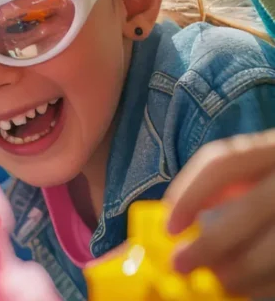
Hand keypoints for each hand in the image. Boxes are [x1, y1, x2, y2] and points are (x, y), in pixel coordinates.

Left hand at [163, 129, 274, 297]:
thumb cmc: (271, 185)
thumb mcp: (254, 173)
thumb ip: (220, 190)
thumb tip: (169, 227)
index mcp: (271, 148)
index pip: (224, 162)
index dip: (191, 194)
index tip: (169, 227)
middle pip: (251, 209)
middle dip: (212, 244)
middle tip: (182, 265)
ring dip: (244, 270)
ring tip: (222, 283)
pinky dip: (270, 283)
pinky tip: (253, 289)